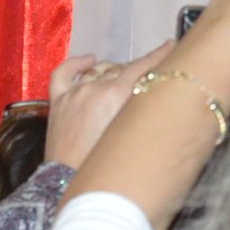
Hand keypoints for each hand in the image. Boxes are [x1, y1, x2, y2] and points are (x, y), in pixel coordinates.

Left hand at [46, 42, 171, 168]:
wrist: (70, 184)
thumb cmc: (111, 167)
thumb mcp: (134, 134)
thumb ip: (143, 111)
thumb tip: (156, 96)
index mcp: (116, 94)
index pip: (141, 67)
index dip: (158, 56)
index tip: (171, 45)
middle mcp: (94, 87)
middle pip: (121, 69)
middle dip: (136, 71)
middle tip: (148, 76)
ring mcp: (74, 92)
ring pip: (98, 71)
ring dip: (112, 72)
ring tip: (122, 78)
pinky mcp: (57, 101)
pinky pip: (64, 73)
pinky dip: (76, 64)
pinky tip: (88, 60)